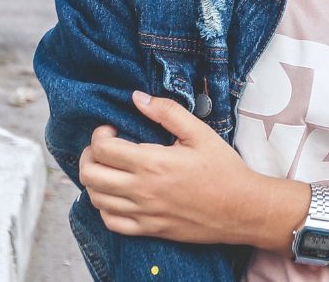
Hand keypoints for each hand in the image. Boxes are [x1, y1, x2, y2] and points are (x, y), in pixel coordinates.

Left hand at [79, 91, 270, 243]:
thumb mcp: (199, 131)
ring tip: (109, 167)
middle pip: (90, 175)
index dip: (99, 135)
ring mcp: (143, 213)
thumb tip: (137, 97)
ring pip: (96, 200)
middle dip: (89, 155)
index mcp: (152, 163)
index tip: (111, 128)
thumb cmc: (222, 168)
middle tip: (103, 146)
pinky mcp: (149, 229)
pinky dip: (104, 207)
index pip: (102, 149)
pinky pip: (111, 223)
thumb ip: (166, 111)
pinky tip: (116, 194)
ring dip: (95, 180)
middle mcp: (141, 191)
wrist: (240, 208)